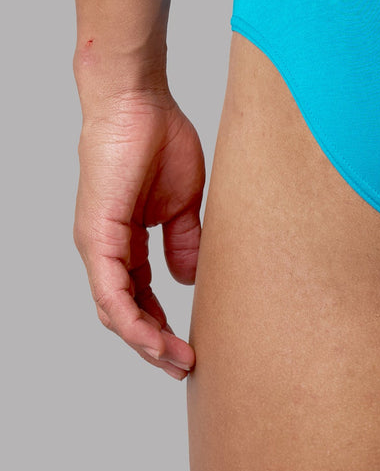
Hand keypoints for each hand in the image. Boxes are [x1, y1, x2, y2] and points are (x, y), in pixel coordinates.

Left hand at [73, 89, 204, 377]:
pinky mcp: (97, 237)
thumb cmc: (159, 140)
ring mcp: (97, 245)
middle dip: (154, 346)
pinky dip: (131, 320)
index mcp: (124, 241)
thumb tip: (188, 277)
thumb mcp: (183, 204)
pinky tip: (152, 340)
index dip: (162, 327)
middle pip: (124, 313)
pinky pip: (111, 292)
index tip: (191, 348)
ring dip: (145, 343)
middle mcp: (104, 249)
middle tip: (185, 367)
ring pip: (114, 311)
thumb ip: (184, 241)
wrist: (140, 104)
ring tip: (176, 362)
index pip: (139, 297)